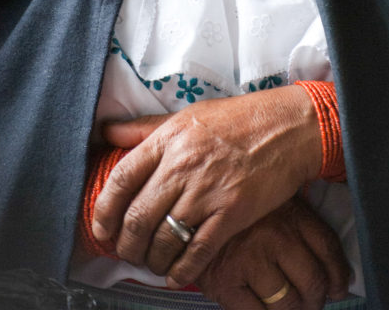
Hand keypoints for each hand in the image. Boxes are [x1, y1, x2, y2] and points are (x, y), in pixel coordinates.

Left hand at [92, 86, 320, 286]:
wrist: (286, 128)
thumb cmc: (237, 120)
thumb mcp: (187, 115)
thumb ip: (145, 128)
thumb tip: (107, 132)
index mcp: (167, 139)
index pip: (121, 179)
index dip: (104, 211)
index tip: (101, 228)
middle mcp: (182, 166)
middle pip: (137, 217)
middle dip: (125, 244)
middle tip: (126, 252)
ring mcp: (206, 192)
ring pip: (163, 240)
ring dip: (151, 260)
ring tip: (151, 262)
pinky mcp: (231, 213)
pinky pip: (197, 252)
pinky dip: (181, 270)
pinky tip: (175, 274)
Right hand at [197, 197, 349, 309]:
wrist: (185, 209)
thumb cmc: (234, 207)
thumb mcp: (271, 201)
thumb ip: (299, 225)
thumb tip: (335, 271)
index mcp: (289, 213)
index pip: (327, 248)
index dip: (339, 274)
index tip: (339, 286)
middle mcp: (275, 235)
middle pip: (313, 280)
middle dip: (317, 299)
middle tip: (312, 302)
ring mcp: (251, 260)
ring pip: (288, 303)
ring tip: (289, 307)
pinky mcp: (226, 282)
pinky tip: (263, 307)